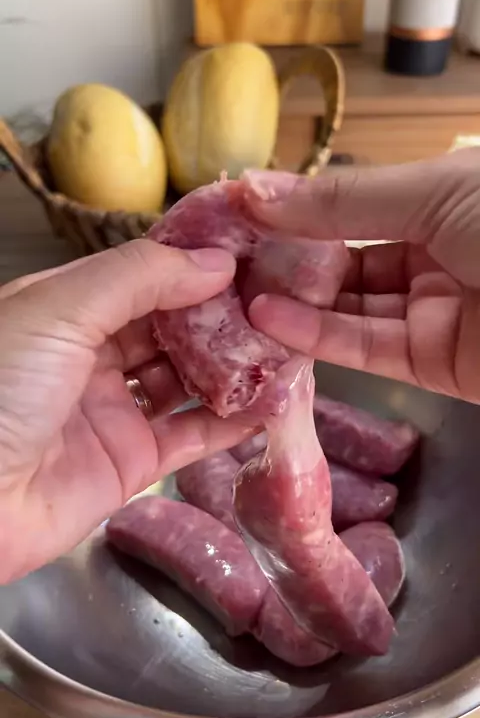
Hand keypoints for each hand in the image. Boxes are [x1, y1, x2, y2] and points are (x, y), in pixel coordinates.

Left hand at [0, 240, 254, 582]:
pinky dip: (231, 421)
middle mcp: (90, 356)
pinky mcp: (131, 464)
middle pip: (169, 327)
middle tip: (279, 299)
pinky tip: (272, 402)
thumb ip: (140, 277)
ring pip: (186, 380)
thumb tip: (216, 261)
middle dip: (220, 314)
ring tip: (286, 345)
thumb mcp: (59, 309)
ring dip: (232, 365)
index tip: (251, 252)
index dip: (193, 264)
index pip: (142, 276)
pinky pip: (190, 436)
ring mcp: (112, 411)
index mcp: (64, 309)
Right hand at [245, 150, 479, 403]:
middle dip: (286, 264)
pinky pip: (365, 348)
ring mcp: (430, 313)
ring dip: (292, 304)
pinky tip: (268, 318)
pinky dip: (315, 336)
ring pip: (348, 311)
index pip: (351, 209)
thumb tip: (254, 190)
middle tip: (226, 263)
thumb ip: (342, 200)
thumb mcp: (433, 192)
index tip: (237, 214)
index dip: (296, 213)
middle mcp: (430, 257)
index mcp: (437, 202)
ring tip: (234, 294)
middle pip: (344, 265)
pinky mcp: (430, 366)